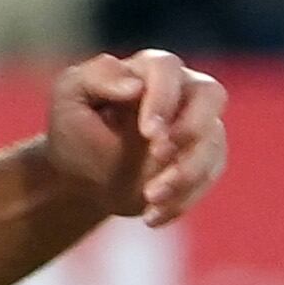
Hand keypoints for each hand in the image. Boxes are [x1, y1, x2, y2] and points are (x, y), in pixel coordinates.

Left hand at [43, 51, 226, 226]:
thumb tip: (134, 84)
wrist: (82, 176)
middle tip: (159, 155)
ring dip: (186, 174)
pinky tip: (152, 215)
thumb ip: (96, 78)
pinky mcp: (204, 161)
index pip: (168, 69)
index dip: (163, 98)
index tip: (148, 133)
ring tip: (149, 197)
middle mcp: (182, 91)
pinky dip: (183, 200)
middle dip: (191, 128)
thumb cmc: (76, 128)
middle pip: (211, 95)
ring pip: (214, 143)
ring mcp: (198, 127)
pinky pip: (208, 178)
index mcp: (148, 70)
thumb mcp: (70, 97)